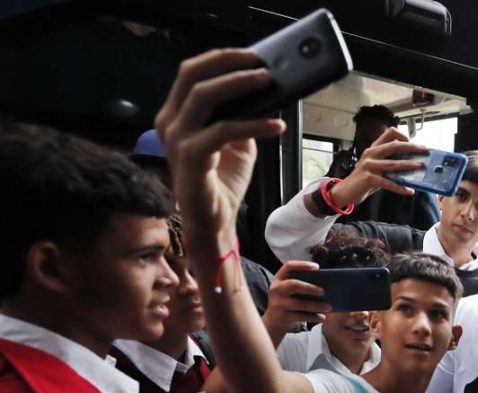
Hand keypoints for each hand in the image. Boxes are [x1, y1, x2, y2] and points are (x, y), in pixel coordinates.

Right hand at [156, 49, 285, 245]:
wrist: (213, 221)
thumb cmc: (221, 182)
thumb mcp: (236, 141)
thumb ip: (242, 115)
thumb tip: (265, 91)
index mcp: (176, 114)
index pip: (192, 72)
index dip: (221, 59)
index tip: (252, 55)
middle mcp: (170, 122)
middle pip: (193, 75)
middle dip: (229, 64)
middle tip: (262, 65)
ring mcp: (177, 139)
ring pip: (205, 96)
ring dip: (241, 86)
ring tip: (270, 83)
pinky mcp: (191, 157)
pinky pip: (224, 131)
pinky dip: (253, 124)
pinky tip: (276, 124)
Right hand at [262, 260, 331, 341]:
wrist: (273, 322)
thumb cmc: (288, 302)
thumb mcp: (289, 292)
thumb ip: (302, 285)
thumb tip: (326, 285)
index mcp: (279, 279)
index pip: (289, 266)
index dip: (303, 265)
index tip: (317, 267)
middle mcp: (276, 289)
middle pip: (293, 284)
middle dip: (310, 287)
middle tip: (324, 291)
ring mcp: (278, 303)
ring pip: (299, 303)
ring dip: (316, 305)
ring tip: (329, 307)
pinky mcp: (282, 317)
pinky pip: (301, 316)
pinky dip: (313, 317)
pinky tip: (322, 317)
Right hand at [327, 128, 428, 207]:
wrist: (345, 191)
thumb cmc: (364, 180)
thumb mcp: (376, 167)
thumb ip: (389, 163)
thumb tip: (410, 164)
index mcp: (374, 148)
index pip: (390, 133)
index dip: (404, 136)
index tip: (414, 144)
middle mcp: (371, 153)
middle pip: (394, 145)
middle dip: (411, 147)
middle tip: (424, 151)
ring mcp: (369, 165)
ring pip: (393, 164)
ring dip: (409, 165)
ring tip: (420, 167)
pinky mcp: (369, 178)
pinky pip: (388, 183)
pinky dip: (400, 187)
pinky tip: (409, 191)